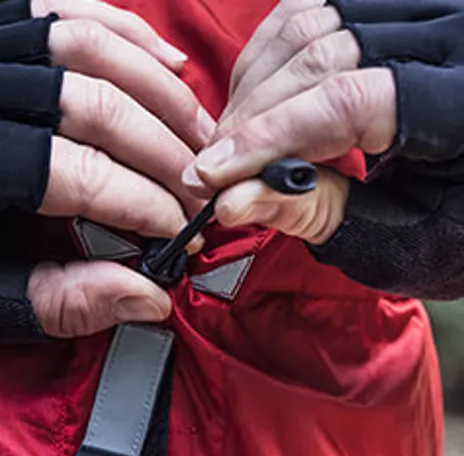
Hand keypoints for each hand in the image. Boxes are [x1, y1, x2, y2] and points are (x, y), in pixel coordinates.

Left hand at [0, 0, 213, 340]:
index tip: (178, 232)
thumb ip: (53, 301)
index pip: (70, 171)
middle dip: (160, 147)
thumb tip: (146, 296)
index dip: (139, 202)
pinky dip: (116, 33)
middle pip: (88, 102)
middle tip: (201, 185)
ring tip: (195, 131)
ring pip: (81, 43)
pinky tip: (161, 65)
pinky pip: (54, 14)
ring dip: (150, 85)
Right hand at [194, 0, 463, 248]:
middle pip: (320, 54)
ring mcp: (428, 13)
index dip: (269, 138)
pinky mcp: (401, 9)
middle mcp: (453, 38)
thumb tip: (234, 200)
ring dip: (256, 81)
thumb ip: (320, 213)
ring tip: (234, 137)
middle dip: (251, 116)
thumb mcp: (405, 236)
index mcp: (463, 100)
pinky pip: (316, 6)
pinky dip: (275, 48)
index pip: (348, 100)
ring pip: (309, 19)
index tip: (215, 179)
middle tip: (212, 168)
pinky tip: (259, 94)